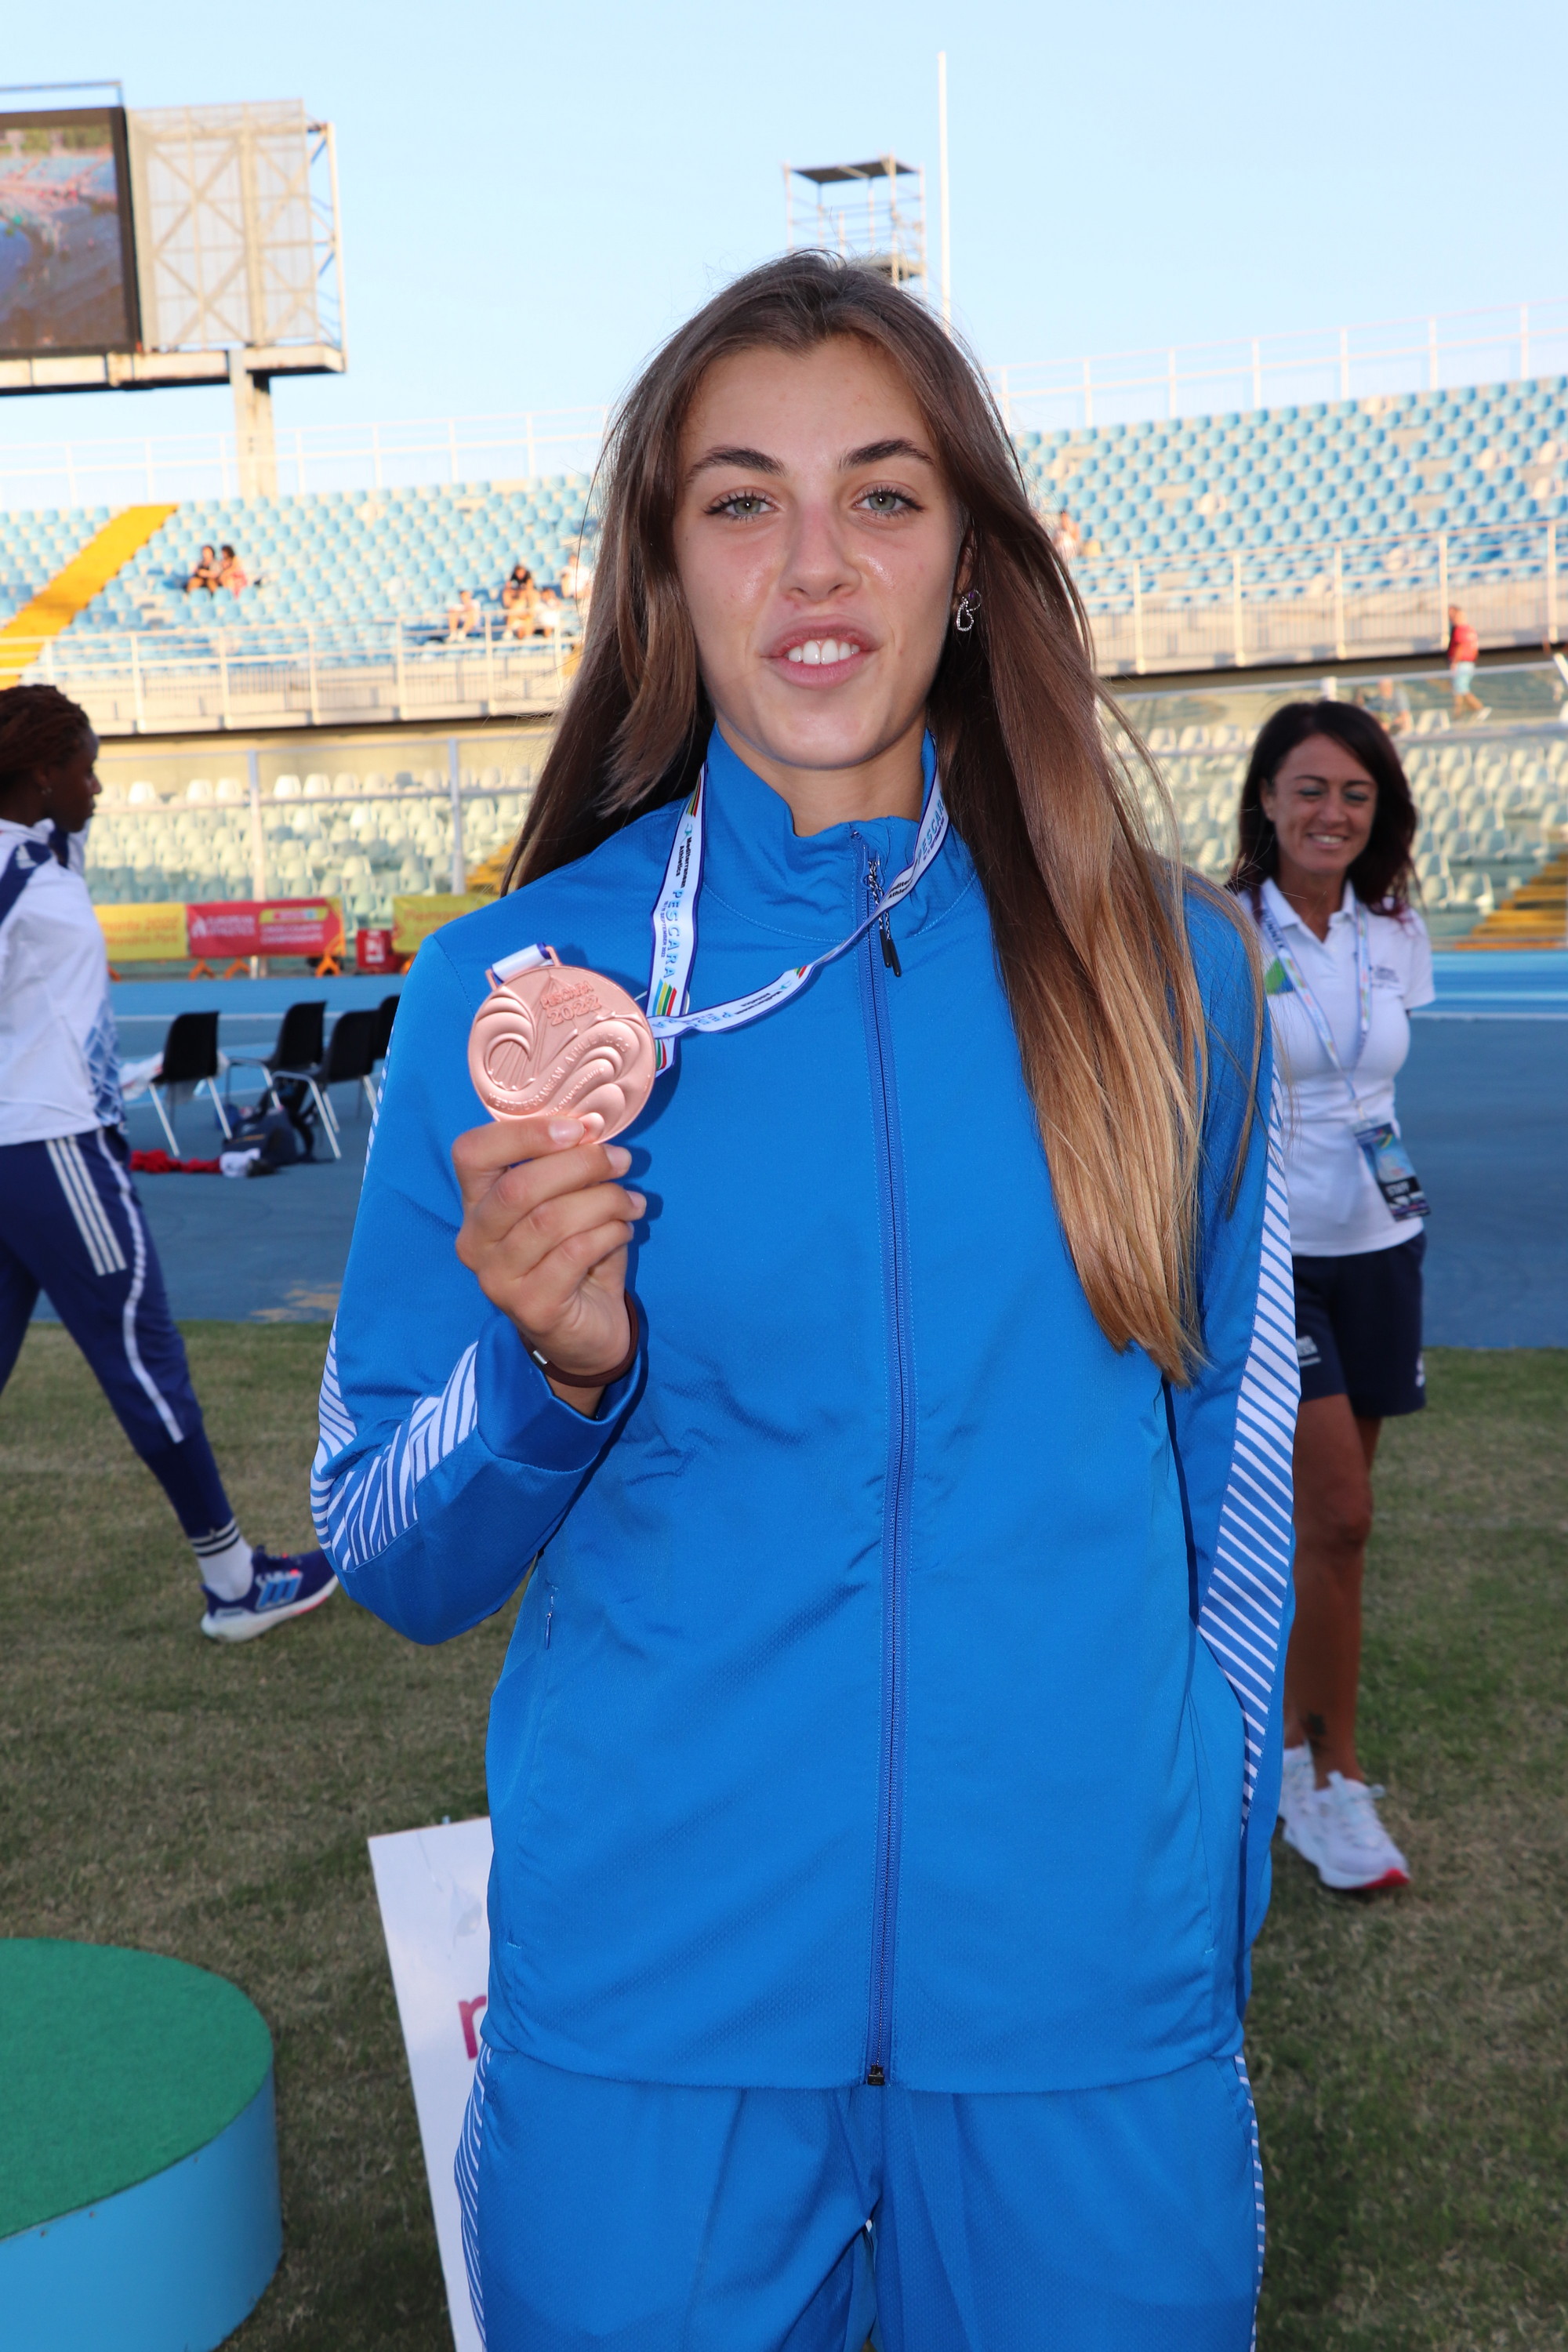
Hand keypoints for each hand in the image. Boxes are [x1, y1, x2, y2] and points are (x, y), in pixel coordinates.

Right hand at [453, 1114, 643, 1404]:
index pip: (471, 1153)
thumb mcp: (564, 1206)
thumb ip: (566, 1171)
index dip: (523, 1133)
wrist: (583, 1335)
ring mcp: (496, 1278)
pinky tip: (625, 1231)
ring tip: (633, 1201)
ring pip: (549, 1220)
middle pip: (517, 1187)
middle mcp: (475, 1241)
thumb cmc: (573, 1259)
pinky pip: (573, 1253)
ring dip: (603, 1201)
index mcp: (476, 1205)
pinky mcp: (530, 1306)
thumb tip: (594, 1130)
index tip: (577, 1129)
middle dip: (580, 1165)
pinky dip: (609, 1233)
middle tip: (622, 1161)